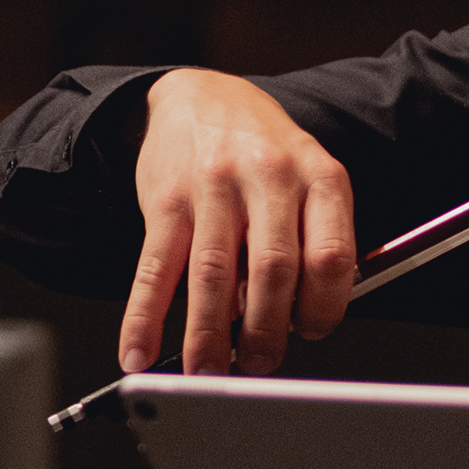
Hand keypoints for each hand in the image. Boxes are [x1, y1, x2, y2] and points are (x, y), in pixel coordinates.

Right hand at [121, 70, 355, 375]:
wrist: (203, 96)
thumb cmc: (263, 153)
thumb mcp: (307, 181)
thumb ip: (309, 242)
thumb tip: (290, 323)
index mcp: (319, 177)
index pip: (330, 256)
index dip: (322, 307)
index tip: (309, 333)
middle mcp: (268, 177)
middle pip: (272, 270)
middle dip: (264, 332)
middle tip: (258, 365)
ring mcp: (214, 187)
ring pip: (213, 275)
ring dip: (207, 335)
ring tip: (207, 371)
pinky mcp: (166, 200)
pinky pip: (155, 268)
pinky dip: (144, 318)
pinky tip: (139, 350)